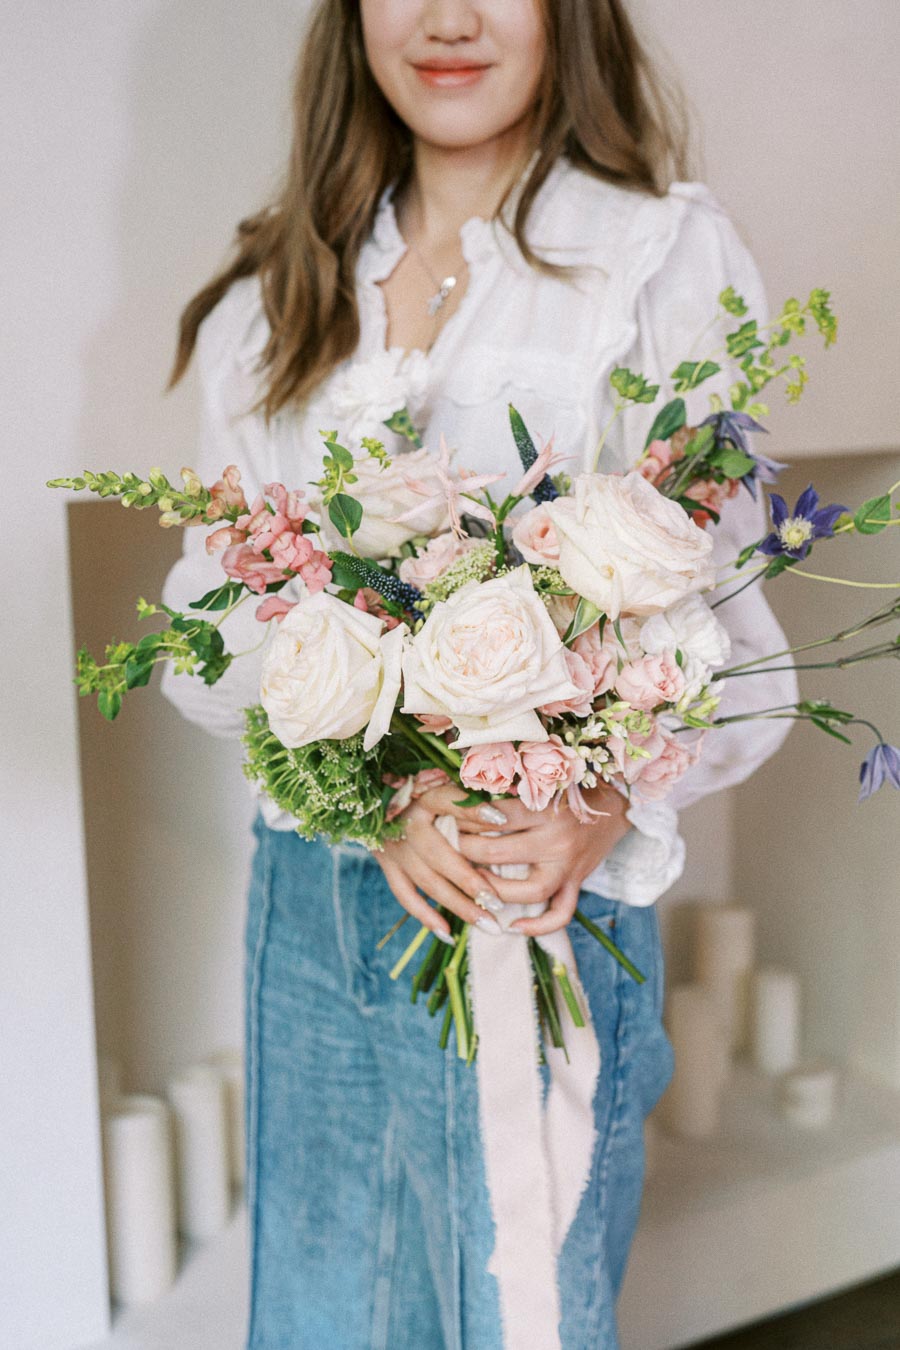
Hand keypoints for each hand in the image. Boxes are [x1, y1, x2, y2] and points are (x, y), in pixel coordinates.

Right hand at [373, 783, 505, 940]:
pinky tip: (449, 933)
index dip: (474, 810)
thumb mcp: (442, 783)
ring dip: (458, 906)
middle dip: (470, 882)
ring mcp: (395, 848)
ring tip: (489, 925)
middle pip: (440, 856)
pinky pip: (405, 895)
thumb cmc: (422, 788)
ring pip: (428, 882)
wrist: (375, 797)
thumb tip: (504, 812)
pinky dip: (425, 915)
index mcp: (423, 796)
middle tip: (498, 904)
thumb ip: (470, 798)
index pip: (447, 801)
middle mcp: (407, 824)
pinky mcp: (388, 865)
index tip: (501, 818)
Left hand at [445, 782, 632, 936]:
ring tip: (473, 881)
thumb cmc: (572, 790)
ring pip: (528, 891)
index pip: (496, 816)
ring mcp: (568, 866)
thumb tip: (466, 795)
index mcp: (546, 808)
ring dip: (494, 890)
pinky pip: (560, 914)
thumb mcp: (545, 782)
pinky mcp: (576, 884)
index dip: (467, 817)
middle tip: (452, 844)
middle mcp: (557, 840)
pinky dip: (538, 927)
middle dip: (468, 850)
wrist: (616, 806)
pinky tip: (512, 927)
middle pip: (500, 852)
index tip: (450, 815)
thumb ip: (513, 790)